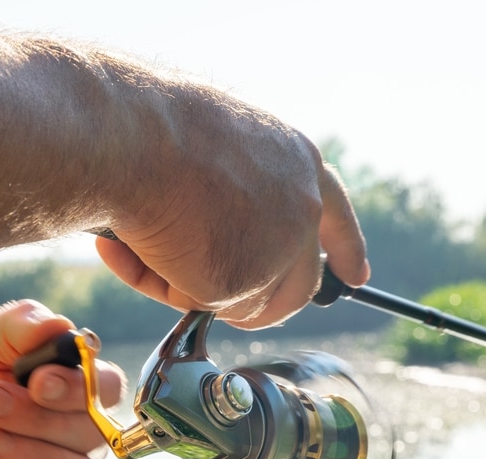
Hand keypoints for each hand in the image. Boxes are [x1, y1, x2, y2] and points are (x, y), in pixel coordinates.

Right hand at [95, 84, 369, 328]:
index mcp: (298, 162)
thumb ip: (238, 192)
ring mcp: (279, 250)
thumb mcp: (216, 148)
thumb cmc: (152, 127)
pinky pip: (199, 303)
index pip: (336, 216)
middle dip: (264, 301)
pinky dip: (161, 284)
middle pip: (300, 282)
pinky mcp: (243, 284)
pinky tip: (131, 246)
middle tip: (219, 298)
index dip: (345, 250)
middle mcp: (302, 207)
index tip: (355, 277)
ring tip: (147, 241)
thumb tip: (220, 236)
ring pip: (244, 300)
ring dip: (194, 285)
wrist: (130, 136)